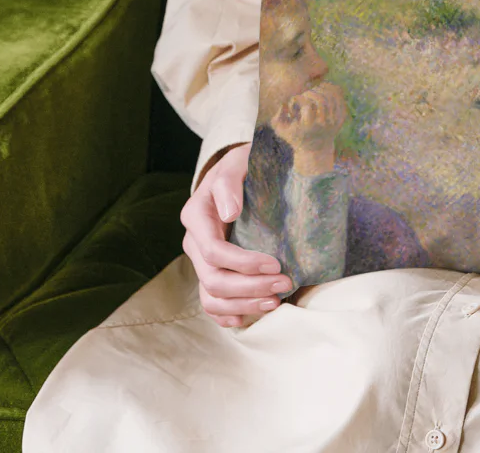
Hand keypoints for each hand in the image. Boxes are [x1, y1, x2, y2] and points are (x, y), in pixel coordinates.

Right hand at [180, 142, 292, 327]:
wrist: (236, 173)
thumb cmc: (240, 166)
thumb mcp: (236, 163)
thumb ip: (229, 183)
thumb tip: (229, 213)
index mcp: (196, 216)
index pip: (213, 252)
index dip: (244, 264)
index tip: (276, 263)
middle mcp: (194, 242)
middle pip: (214, 280)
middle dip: (250, 288)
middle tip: (285, 284)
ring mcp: (201, 261)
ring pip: (212, 297)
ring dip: (243, 305)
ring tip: (274, 302)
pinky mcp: (211, 271)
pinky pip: (212, 303)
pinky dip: (227, 314)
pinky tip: (247, 317)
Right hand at [271, 82, 347, 175]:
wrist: (316, 149)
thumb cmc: (295, 136)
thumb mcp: (281, 130)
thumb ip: (276, 117)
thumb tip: (283, 103)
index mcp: (309, 126)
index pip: (307, 105)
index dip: (299, 98)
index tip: (295, 100)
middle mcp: (323, 124)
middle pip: (321, 100)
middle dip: (311, 92)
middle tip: (305, 94)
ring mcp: (334, 121)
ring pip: (332, 97)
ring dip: (321, 89)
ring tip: (313, 90)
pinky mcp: (341, 117)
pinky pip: (340, 99)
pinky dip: (332, 90)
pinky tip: (323, 89)